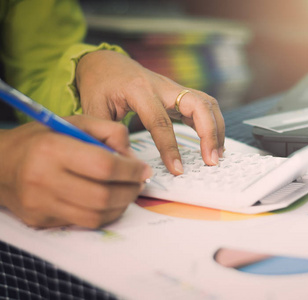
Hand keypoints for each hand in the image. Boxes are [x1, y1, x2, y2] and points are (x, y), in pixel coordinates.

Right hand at [0, 115, 150, 228]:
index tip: (142, 169)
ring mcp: (41, 204)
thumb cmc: (41, 139)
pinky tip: (110, 201)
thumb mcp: (74, 122)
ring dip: (121, 206)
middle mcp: (43, 179)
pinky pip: (84, 223)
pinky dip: (105, 214)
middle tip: (139, 183)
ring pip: (96, 215)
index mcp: (52, 149)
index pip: (103, 166)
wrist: (0, 164)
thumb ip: (109, 131)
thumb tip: (132, 159)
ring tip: (127, 192)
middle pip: (103, 196)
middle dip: (130, 191)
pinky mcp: (42, 221)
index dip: (130, 170)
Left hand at [76, 50, 224, 174]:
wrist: (106, 63)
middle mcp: (162, 86)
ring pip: (207, 103)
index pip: (160, 121)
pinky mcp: (180, 94)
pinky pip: (204, 107)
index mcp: (138, 89)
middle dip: (210, 133)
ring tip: (216, 155)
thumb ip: (108, 135)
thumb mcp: (93, 109)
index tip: (177, 169)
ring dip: (217, 129)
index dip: (170, 147)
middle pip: (198, 105)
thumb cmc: (99, 85)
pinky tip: (213, 144)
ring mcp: (174, 88)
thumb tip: (126, 163)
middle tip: (212, 160)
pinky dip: (213, 124)